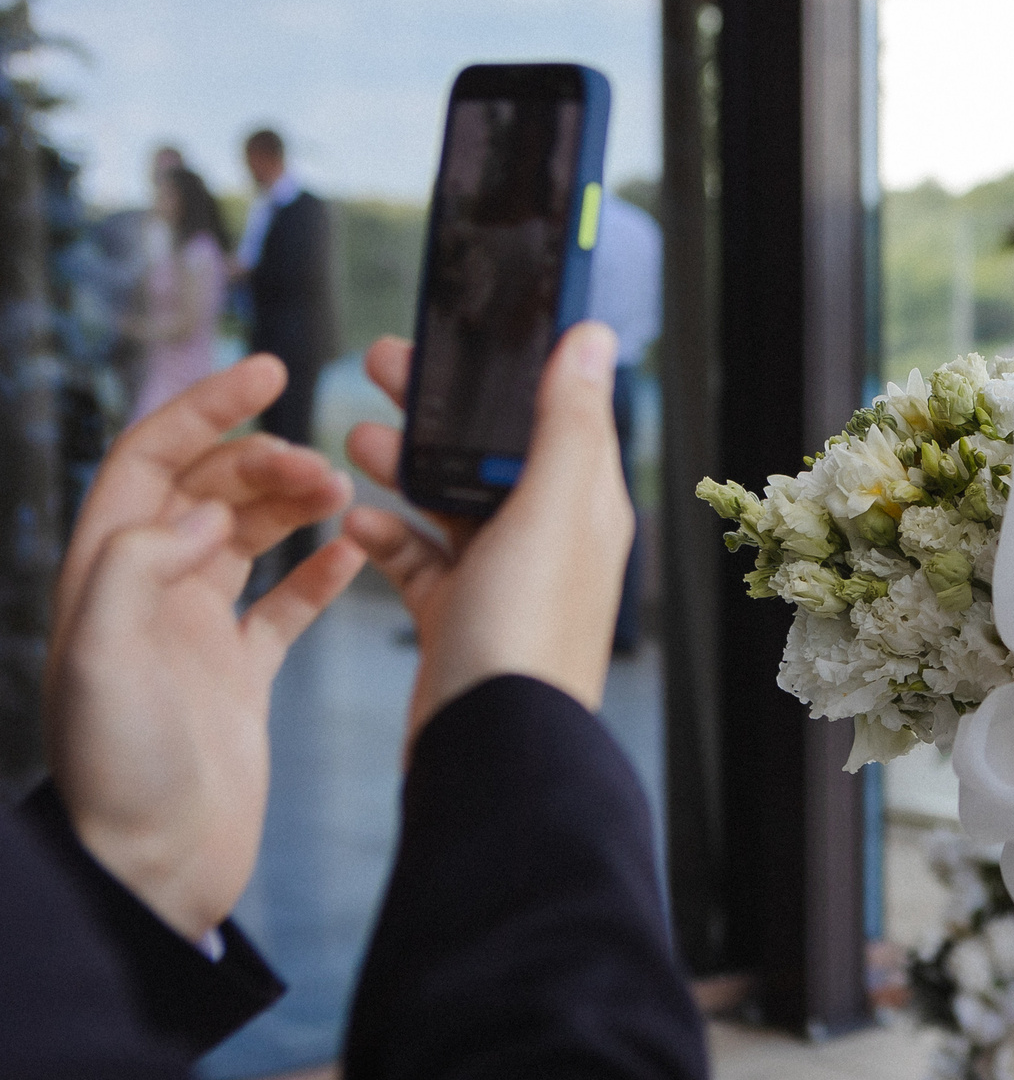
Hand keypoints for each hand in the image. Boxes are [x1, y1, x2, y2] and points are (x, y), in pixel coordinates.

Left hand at [47, 359, 365, 940]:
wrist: (150, 872)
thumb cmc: (118, 774)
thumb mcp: (101, 659)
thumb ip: (141, 567)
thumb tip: (207, 506)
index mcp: (107, 577)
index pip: (152, 460)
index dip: (205, 407)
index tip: (268, 370)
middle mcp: (150, 595)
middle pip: (210, 487)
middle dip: (266, 457)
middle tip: (323, 466)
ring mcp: (197, 632)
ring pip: (251, 533)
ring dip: (297, 503)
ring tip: (344, 495)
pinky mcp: (242, 674)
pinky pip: (287, 602)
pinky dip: (324, 569)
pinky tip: (358, 549)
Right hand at [342, 323, 631, 748]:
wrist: (489, 746)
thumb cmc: (527, 632)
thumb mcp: (550, 509)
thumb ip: (567, 421)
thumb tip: (594, 337)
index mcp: (584, 505)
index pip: (551, 414)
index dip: (505, 371)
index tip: (456, 332)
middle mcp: (548, 539)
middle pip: (489, 453)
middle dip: (437, 410)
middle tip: (378, 364)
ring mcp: (501, 580)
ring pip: (448, 503)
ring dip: (403, 467)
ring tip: (354, 436)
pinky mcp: (457, 618)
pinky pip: (417, 561)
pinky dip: (385, 536)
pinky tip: (354, 520)